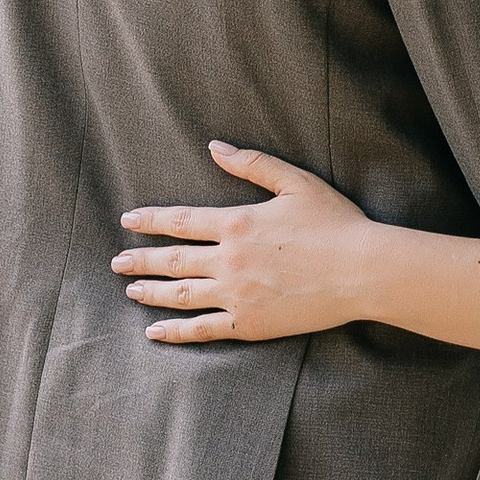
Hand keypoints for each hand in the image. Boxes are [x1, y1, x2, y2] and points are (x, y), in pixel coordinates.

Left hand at [114, 144, 380, 342]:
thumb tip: (214, 147)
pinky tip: (155, 332)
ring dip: (151, 293)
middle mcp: (229, 260)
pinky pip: (203, 330)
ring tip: (130, 291)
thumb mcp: (295, 181)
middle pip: (173, 259)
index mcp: (237, 222)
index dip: (151, 220)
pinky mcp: (249, 324)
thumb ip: (251, 164)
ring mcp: (237, 295)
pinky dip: (175, 332)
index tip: (128, 221)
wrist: (362, 270)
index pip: (181, 221)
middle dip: (141, 260)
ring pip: (181, 294)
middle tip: (117, 262)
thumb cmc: (335, 223)